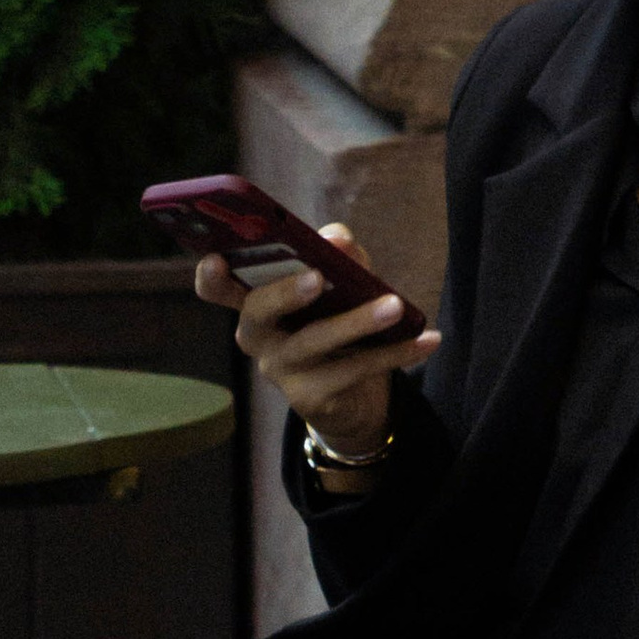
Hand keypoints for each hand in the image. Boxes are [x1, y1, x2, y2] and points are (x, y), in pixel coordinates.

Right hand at [194, 220, 441, 475]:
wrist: (349, 394)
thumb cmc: (334, 320)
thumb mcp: (337, 283)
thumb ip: (336, 254)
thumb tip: (337, 240)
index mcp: (254, 302)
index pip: (216, 288)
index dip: (210, 275)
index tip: (217, 258)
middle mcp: (258, 337)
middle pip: (259, 312)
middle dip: (286, 292)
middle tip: (317, 276)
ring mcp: (282, 370)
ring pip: (315, 342)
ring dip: (357, 322)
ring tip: (395, 306)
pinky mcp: (313, 398)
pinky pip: (357, 370)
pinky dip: (398, 352)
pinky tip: (429, 338)